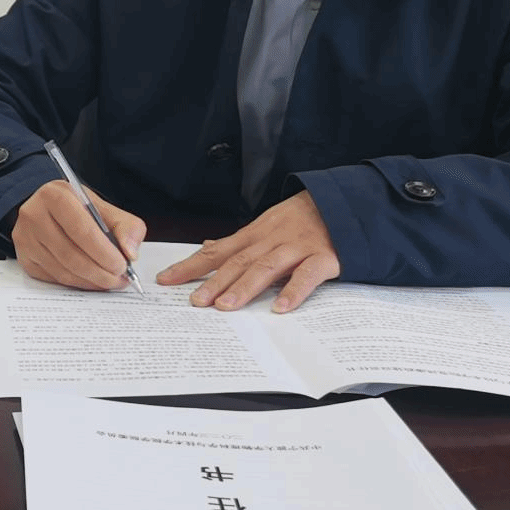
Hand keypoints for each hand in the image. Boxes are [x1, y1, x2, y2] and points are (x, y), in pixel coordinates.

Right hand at [11, 180, 147, 290]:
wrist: (47, 210)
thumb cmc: (77, 209)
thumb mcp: (102, 207)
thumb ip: (125, 226)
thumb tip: (130, 252)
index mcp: (55, 196)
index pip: (81, 229)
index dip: (104, 252)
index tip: (122, 265)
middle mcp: (34, 215)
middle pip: (71, 254)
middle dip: (100, 272)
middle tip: (119, 279)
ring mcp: (25, 238)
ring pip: (63, 270)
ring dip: (91, 281)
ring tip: (110, 281)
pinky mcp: (24, 258)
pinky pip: (54, 279)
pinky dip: (77, 284)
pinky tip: (91, 280)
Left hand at [154, 192, 340, 312]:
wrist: (344, 202)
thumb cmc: (301, 218)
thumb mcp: (266, 225)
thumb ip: (239, 242)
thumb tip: (208, 247)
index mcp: (254, 234)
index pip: (217, 251)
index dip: (191, 265)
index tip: (165, 279)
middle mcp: (271, 240)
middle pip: (238, 261)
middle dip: (214, 281)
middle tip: (194, 301)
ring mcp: (297, 248)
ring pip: (266, 267)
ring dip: (245, 287)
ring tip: (226, 306)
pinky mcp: (324, 257)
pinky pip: (307, 275)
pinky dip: (293, 290)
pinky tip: (280, 308)